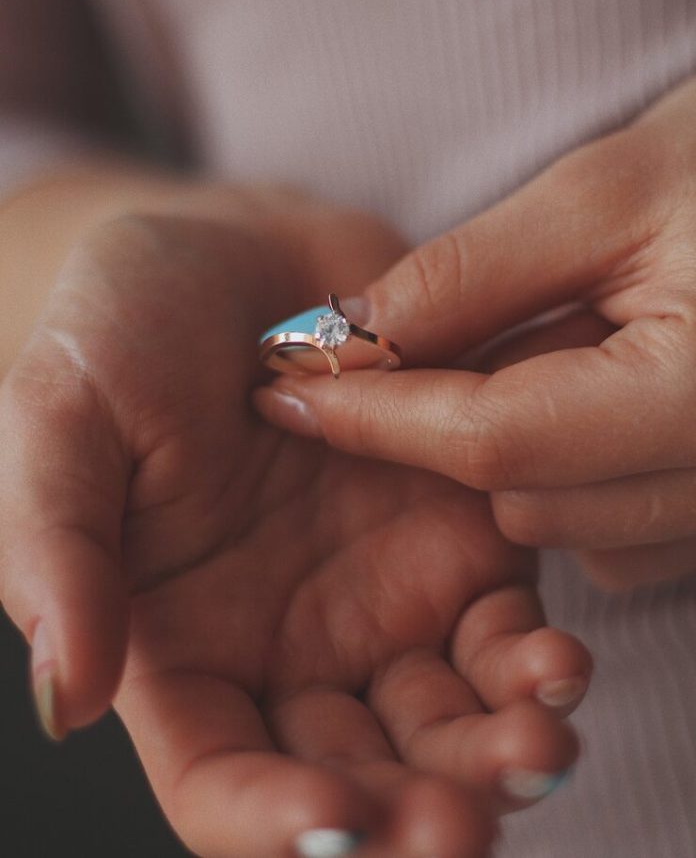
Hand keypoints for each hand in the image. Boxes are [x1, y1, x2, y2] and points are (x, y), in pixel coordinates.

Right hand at [0, 192, 588, 856]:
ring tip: (537, 743)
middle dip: (414, 816)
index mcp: (183, 644)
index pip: (222, 776)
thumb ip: (56, 550)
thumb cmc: (124, 328)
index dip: (272, 821)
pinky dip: (535, 658)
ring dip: (496, 754)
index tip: (333, 820)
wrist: (235, 249)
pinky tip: (556, 661)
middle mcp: (288, 644)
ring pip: (447, 720)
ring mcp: (382, 595)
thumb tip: (69, 696)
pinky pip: (506, 625)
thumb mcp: (61, 417)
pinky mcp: (458, 536)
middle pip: (357, 775)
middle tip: (461, 825)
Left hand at [254, 75, 695, 591]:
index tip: (285, 384)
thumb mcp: (610, 188)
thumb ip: (474, 275)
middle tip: (426, 341)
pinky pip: (621, 530)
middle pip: (524, 498)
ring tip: (553, 341)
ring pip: (568, 527)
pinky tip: (592, 384)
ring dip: (512, 453)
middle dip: (446, 430)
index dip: (376, 412)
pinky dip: (570, 469)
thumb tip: (351, 337)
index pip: (493, 439)